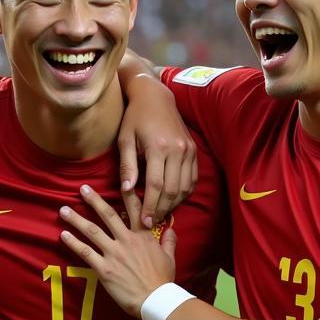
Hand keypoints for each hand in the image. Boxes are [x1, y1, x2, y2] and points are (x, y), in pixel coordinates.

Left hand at [60, 185, 176, 316]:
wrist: (155, 300)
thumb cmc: (163, 281)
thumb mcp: (169, 258)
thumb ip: (169, 241)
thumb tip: (170, 229)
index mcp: (143, 236)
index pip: (134, 209)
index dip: (127, 193)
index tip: (120, 180)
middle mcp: (127, 240)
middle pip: (108, 215)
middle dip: (94, 200)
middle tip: (82, 188)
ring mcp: (114, 254)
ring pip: (92, 231)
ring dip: (76, 219)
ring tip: (63, 210)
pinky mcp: (104, 269)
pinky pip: (86, 253)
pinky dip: (73, 243)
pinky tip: (63, 235)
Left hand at [117, 74, 196, 226]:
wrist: (155, 97)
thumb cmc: (135, 119)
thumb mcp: (125, 140)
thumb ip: (127, 166)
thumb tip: (127, 190)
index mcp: (158, 147)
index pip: (156, 185)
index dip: (150, 206)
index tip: (144, 221)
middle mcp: (177, 150)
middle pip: (172, 190)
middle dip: (162, 209)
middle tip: (152, 222)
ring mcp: (188, 150)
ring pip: (185, 187)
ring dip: (173, 204)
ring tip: (160, 213)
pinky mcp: (194, 151)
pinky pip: (192, 179)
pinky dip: (184, 193)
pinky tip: (172, 200)